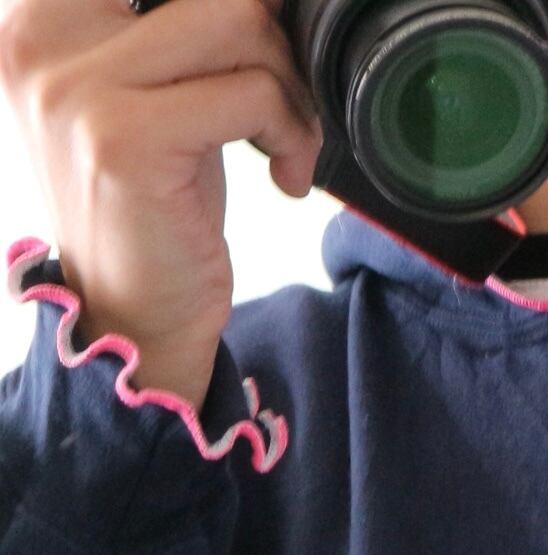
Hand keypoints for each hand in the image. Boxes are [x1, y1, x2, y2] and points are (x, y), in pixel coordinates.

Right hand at [0, 0, 323, 405]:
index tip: (256, 58)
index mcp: (42, 16)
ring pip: (237, 23)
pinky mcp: (124, 138)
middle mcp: (42, 37)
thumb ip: (182, 36)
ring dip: (289, 89)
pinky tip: (285, 177)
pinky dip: (292, 133)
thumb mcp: (154, 96)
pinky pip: (252, 94)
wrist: (133, 317)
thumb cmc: (153, 207)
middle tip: (284, 113)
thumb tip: (269, 3)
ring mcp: (75, 86)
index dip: (230, 14)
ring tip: (287, 144)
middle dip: (273, 46)